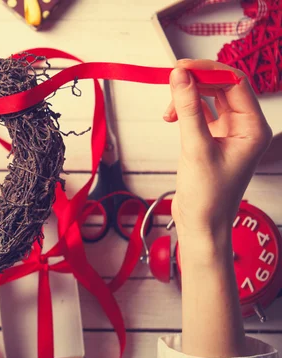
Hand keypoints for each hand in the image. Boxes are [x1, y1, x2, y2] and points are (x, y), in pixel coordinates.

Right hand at [163, 59, 271, 356]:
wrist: (201, 226)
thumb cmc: (207, 195)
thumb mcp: (195, 147)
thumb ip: (187, 108)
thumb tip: (179, 75)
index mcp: (253, 127)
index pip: (234, 83)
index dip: (207, 70)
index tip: (180, 67)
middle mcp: (245, 127)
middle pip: (221, 88)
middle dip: (195, 83)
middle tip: (170, 80)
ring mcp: (229, 134)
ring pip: (209, 100)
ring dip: (187, 98)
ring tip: (168, 110)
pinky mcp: (213, 140)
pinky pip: (201, 114)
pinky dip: (185, 111)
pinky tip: (172, 116)